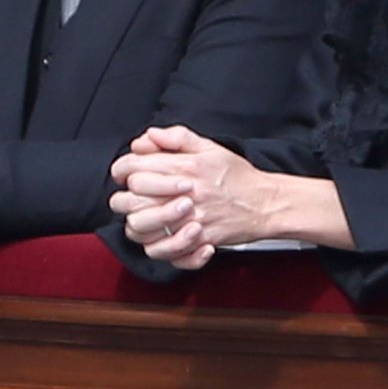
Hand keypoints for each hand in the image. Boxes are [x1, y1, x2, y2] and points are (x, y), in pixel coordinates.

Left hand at [109, 124, 282, 266]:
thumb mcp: (209, 147)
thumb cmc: (238, 177)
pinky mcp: (197, 241)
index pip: (133, 168)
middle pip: (130, 199)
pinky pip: (163, 251)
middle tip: (132, 198)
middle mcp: (183, 194)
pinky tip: (164, 237)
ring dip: (137, 223)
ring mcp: (189, 220)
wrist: (265, 204)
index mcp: (184, 167)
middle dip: (124, 198)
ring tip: (145, 219)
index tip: (125, 173)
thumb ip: (177, 137)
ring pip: (140, 229)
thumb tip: (149, 137)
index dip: (122, 169)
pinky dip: (159, 247)